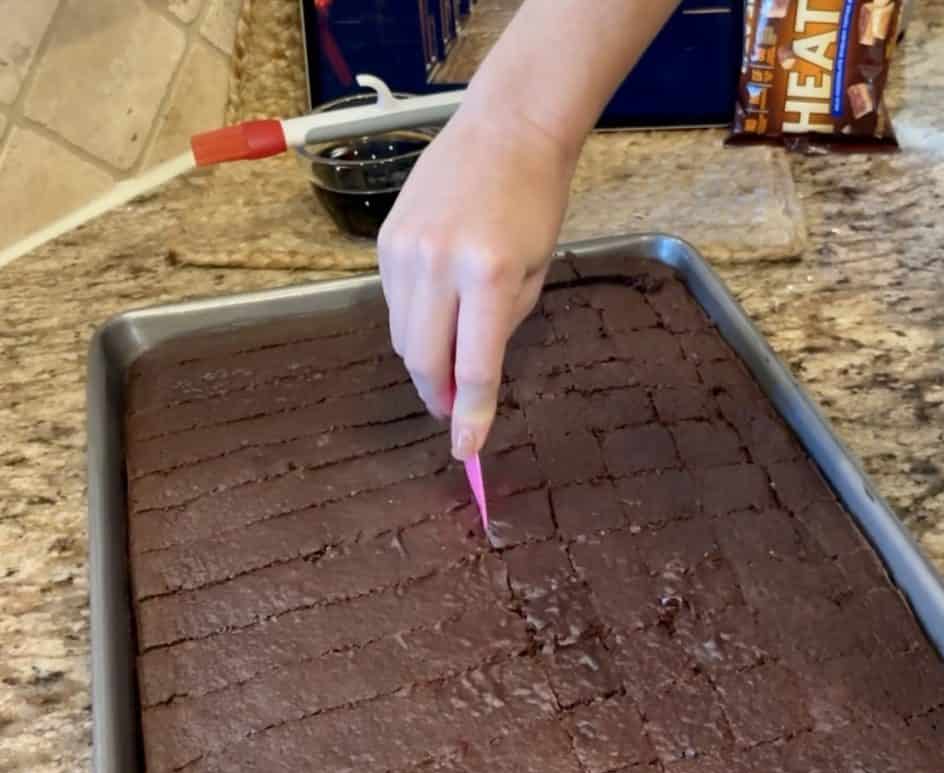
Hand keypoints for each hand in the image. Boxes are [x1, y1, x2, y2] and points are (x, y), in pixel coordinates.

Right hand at [378, 107, 573, 459]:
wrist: (506, 128)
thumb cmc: (535, 201)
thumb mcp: (536, 273)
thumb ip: (502, 328)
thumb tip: (469, 375)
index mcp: (490, 275)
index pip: (473, 367)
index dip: (471, 416)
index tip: (467, 451)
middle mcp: (438, 264)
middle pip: (422, 361)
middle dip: (438, 396)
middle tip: (453, 411)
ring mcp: (404, 251)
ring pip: (400, 337)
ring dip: (423, 362)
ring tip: (447, 359)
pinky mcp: (384, 241)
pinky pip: (392, 304)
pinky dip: (412, 323)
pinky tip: (436, 310)